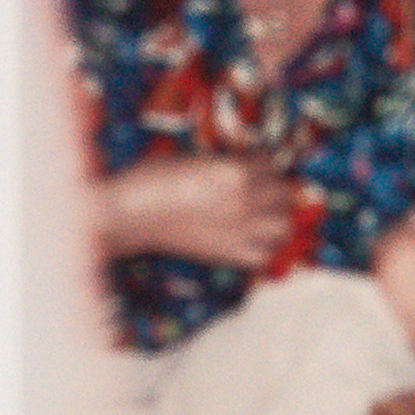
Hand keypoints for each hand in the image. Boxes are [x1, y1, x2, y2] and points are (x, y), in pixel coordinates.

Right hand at [92, 151, 301, 274]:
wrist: (130, 214)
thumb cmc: (152, 178)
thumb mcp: (193, 158)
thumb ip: (223, 162)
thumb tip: (241, 164)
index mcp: (235, 171)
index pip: (270, 164)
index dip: (262, 164)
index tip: (255, 166)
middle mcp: (245, 201)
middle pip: (284, 194)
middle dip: (276, 189)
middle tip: (263, 190)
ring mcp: (240, 230)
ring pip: (284, 227)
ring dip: (277, 220)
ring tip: (264, 216)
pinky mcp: (229, 254)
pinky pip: (265, 256)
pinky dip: (263, 249)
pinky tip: (252, 241)